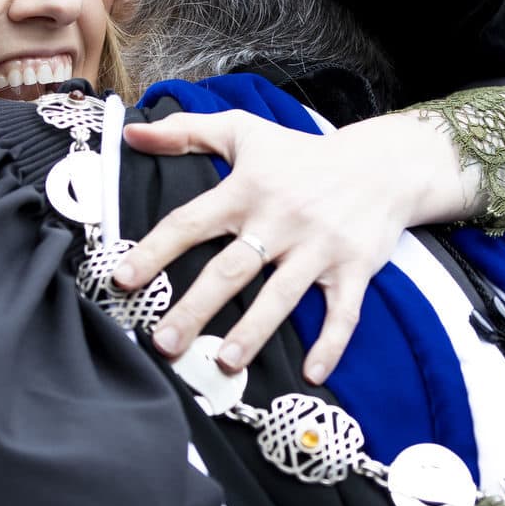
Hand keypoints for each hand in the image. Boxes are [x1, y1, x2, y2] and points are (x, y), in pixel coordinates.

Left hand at [115, 109, 472, 381]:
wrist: (382, 166)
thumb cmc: (302, 154)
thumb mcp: (244, 132)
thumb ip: (185, 132)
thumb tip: (131, 135)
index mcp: (247, 190)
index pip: (191, 222)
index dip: (154, 249)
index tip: (123, 279)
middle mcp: (281, 220)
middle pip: (231, 270)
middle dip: (195, 308)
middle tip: (164, 342)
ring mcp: (319, 247)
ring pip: (281, 296)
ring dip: (253, 332)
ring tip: (225, 363)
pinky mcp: (354, 269)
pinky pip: (343, 312)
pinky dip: (330, 344)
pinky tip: (311, 374)